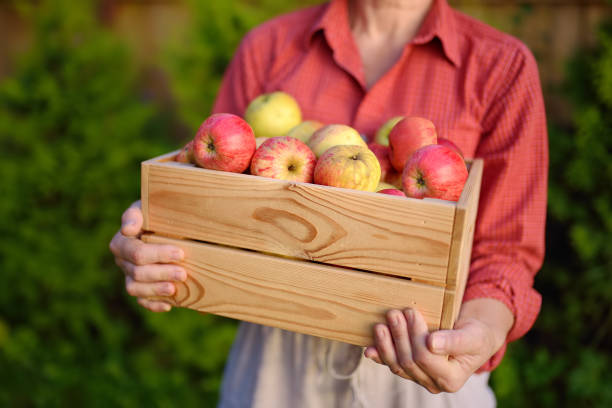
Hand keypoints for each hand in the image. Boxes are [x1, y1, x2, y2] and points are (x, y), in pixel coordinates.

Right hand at [109, 201, 186, 311]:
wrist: (162, 224)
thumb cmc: (154, 213)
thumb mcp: (145, 207)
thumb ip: (135, 214)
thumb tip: (128, 229)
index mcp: (121, 242)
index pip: (136, 253)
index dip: (158, 255)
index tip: (180, 253)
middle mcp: (122, 261)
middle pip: (137, 273)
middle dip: (161, 273)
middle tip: (183, 273)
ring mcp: (129, 276)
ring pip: (135, 289)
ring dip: (156, 290)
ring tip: (174, 289)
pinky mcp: (139, 288)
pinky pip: (141, 301)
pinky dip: (154, 305)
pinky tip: (169, 305)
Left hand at [364, 298, 513, 392]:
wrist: (474, 337)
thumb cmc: (476, 335)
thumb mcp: (472, 336)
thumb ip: (455, 341)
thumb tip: (432, 343)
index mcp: (451, 379)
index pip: (425, 358)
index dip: (415, 335)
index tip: (411, 312)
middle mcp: (434, 383)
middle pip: (409, 361)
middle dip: (399, 335)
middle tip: (395, 313)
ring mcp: (420, 378)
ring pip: (397, 365)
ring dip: (386, 344)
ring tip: (381, 324)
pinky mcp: (410, 371)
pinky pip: (392, 365)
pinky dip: (379, 356)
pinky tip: (369, 349)